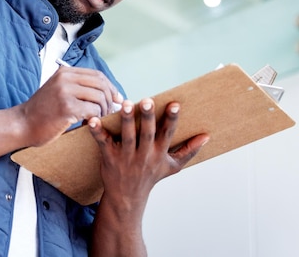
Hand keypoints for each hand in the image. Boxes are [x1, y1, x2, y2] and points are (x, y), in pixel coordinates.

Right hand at [17, 66, 123, 146]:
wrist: (22, 124)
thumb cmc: (42, 113)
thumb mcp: (58, 91)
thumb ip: (78, 88)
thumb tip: (109, 93)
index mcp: (65, 72)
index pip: (97, 75)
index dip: (110, 87)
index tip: (117, 100)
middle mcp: (65, 78)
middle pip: (101, 84)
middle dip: (111, 99)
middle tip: (111, 112)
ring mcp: (65, 91)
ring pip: (99, 97)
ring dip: (103, 111)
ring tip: (97, 119)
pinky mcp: (66, 107)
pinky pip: (93, 110)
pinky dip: (96, 119)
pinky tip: (88, 124)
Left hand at [89, 98, 208, 211]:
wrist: (127, 198)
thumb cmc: (150, 177)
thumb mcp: (172, 166)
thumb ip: (189, 151)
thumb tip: (206, 136)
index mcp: (159, 154)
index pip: (167, 134)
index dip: (171, 120)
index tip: (175, 104)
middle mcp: (144, 155)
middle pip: (147, 134)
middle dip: (147, 117)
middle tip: (147, 100)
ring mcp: (126, 157)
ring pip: (127, 137)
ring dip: (126, 120)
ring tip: (125, 104)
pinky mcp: (109, 158)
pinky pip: (102, 143)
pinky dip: (97, 131)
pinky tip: (92, 120)